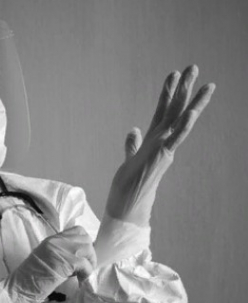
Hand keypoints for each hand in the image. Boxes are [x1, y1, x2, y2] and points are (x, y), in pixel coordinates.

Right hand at [6, 226, 96, 302]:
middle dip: (89, 253)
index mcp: (51, 240)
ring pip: (88, 249)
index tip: (81, 257)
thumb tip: (79, 257)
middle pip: (85, 238)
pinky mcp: (65, 262)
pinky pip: (86, 264)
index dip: (84, 243)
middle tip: (84, 268)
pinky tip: (80, 280)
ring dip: (89, 263)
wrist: (20, 288)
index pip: (77, 231)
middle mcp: (56, 241)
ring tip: (81, 275)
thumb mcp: (45, 259)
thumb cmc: (30, 279)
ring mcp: (60, 250)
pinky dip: (86, 273)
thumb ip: (60, 253)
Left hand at [105, 65, 214, 225]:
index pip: (163, 111)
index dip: (168, 92)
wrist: (126, 205)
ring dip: (191, 101)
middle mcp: (162, 141)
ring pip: (179, 120)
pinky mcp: (162, 157)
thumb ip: (133, 144)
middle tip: (194, 66)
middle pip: (174, 110)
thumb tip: (133, 130)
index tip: (175, 74)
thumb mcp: (130, 159)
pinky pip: (175, 139)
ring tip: (205, 82)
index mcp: (154, 140)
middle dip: (184, 88)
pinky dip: (183, 126)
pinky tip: (191, 112)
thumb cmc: (128, 185)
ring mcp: (163, 148)